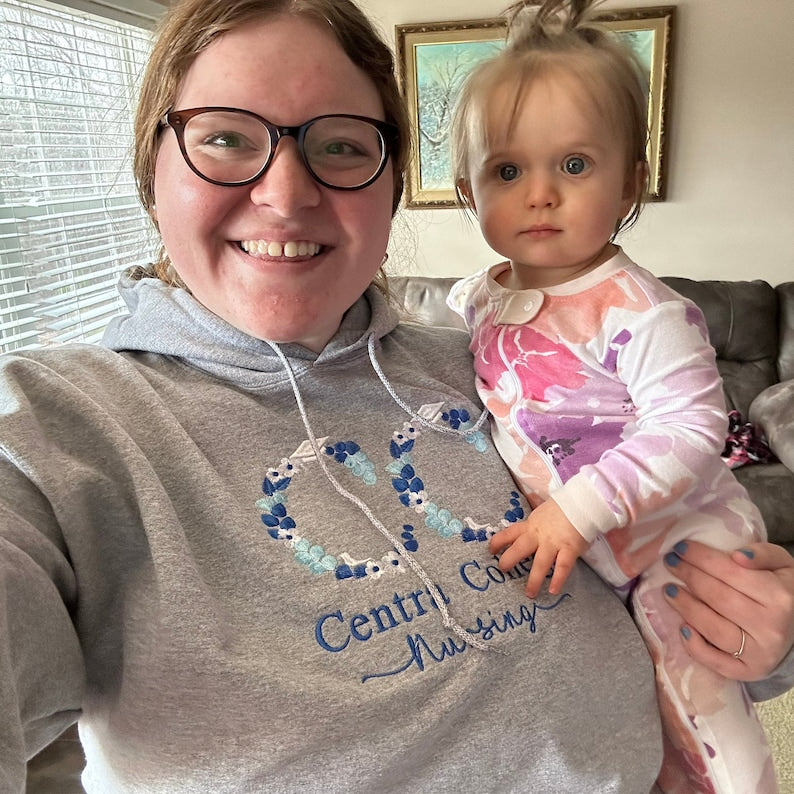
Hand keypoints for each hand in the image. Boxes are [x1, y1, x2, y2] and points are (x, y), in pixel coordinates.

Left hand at [489, 499, 590, 597]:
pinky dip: (558, 579)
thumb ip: (535, 524)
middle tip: (502, 570)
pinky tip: (552, 590)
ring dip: (534, 580)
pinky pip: (562, 567)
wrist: (583, 503)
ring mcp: (554, 543)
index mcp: (531, 525)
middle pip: (519, 548)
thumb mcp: (542, 513)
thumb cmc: (563, 508)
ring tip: (529, 593)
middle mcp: (539, 535)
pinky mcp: (569, 549)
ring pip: (540, 563)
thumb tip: (527, 529)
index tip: (491, 550)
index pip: (510, 533)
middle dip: (509, 560)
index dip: (498, 541)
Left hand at [663, 540, 793, 680]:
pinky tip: (682, 627)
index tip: (680, 547)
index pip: (731, 572)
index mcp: (779, 596)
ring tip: (669, 590)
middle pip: (718, 597)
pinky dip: (695, 646)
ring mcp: (760, 652)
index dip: (701, 557)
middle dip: (689, 576)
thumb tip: (737, 555)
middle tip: (670, 562)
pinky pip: (717, 662)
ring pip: (713, 628)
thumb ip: (763, 554)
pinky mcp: (749, 671)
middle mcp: (771, 626)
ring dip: (685, 607)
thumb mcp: (782, 565)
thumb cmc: (782, 590)